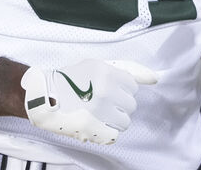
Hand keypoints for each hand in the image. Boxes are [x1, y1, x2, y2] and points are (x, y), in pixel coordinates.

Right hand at [21, 58, 157, 143]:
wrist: (44, 95)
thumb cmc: (72, 78)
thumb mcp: (98, 65)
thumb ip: (128, 69)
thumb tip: (155, 78)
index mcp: (106, 72)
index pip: (133, 86)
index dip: (122, 89)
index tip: (108, 89)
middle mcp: (104, 91)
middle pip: (131, 106)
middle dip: (120, 105)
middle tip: (102, 102)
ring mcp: (98, 111)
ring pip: (125, 122)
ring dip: (114, 119)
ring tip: (99, 113)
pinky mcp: (91, 128)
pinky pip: (114, 135)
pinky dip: (107, 131)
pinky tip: (96, 124)